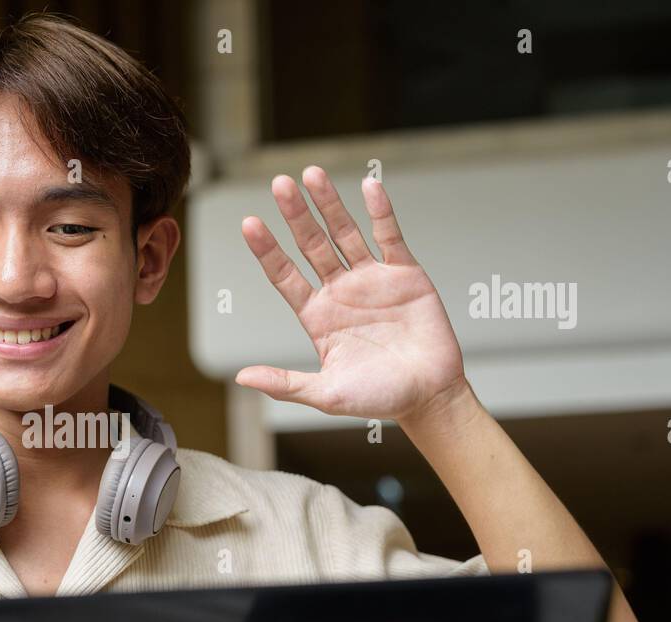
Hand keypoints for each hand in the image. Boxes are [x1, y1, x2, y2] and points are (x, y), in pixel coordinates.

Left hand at [237, 167, 468, 424]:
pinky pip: (390, 236)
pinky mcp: (405, 274)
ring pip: (345, 233)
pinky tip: (369, 186)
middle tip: (279, 184)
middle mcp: (339, 292)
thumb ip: (285, 384)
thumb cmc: (378, 398)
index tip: (249, 223)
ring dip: (329, 204)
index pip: (284, 275)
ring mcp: (371, 279)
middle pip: (311, 245)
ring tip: (311, 173)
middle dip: (295, 215)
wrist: (428, 396)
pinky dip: (380, 211)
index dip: (267, 250)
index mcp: (317, 315)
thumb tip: (241, 378)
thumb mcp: (326, 394)